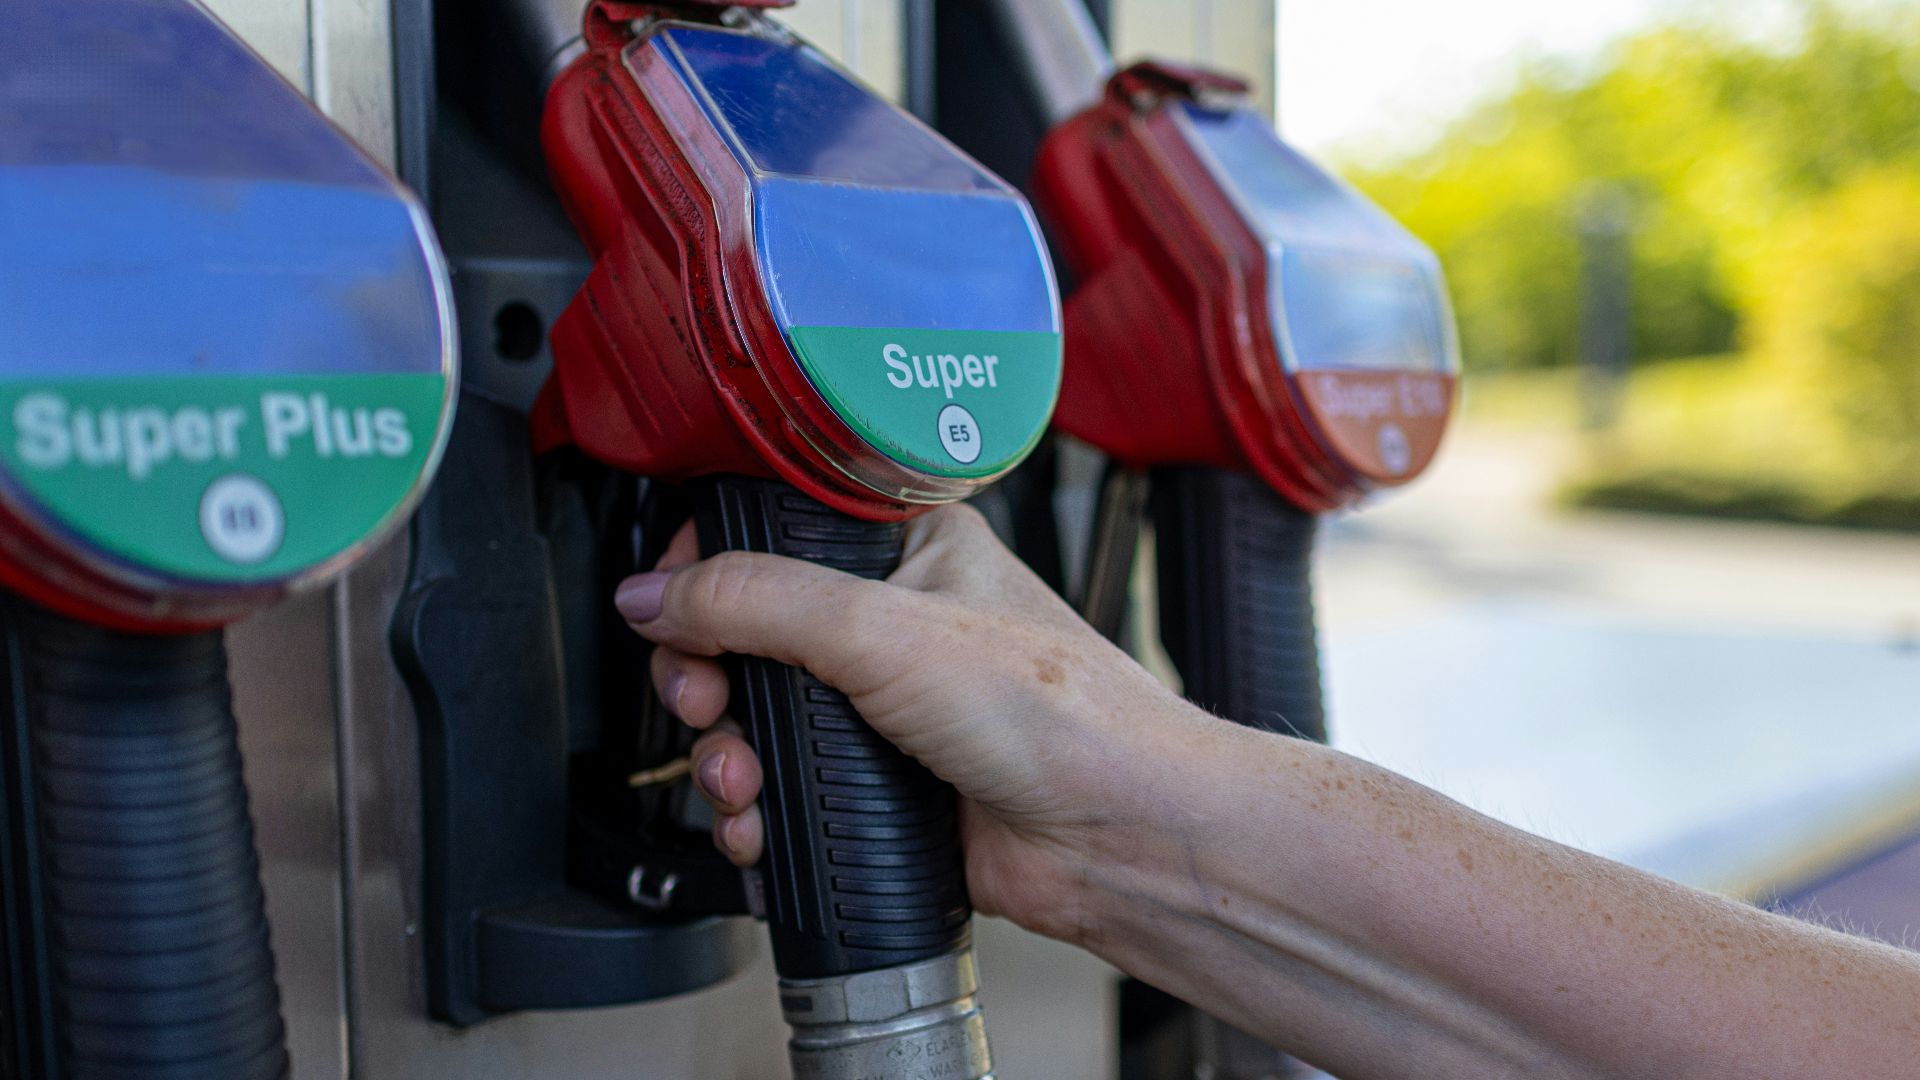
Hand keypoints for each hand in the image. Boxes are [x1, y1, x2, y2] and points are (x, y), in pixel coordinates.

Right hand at [614, 503, 1201, 941]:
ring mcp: (884, 706)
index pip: (770, 529)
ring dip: (728, 757)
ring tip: (742, 782)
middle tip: (708, 703)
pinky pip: (788, 789)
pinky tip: (762, 827)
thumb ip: (756, 601)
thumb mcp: (882, 629)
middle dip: (707, 680)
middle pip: (745, 634)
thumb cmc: (1056, 713)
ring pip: (758, 719)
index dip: (707, 567)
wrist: (1114, 834)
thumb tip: (655, 592)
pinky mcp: (881, 783)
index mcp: (906, 545)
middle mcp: (892, 619)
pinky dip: (760, 813)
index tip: (672, 609)